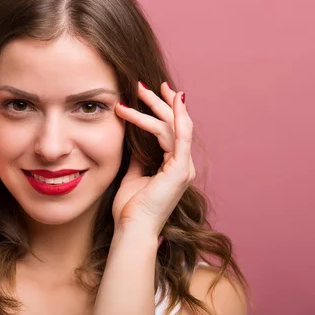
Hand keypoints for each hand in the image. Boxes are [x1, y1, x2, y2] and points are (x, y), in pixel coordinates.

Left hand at [111, 82, 195, 236]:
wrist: (132, 229)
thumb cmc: (131, 209)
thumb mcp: (134, 176)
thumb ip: (139, 158)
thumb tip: (135, 142)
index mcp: (174, 167)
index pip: (171, 131)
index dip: (164, 110)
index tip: (153, 93)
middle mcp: (183, 165)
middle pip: (175, 124)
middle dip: (160, 102)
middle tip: (143, 85)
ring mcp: (184, 168)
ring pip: (174, 126)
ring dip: (157, 105)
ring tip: (139, 90)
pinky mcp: (179, 170)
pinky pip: (180, 137)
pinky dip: (177, 117)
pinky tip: (172, 99)